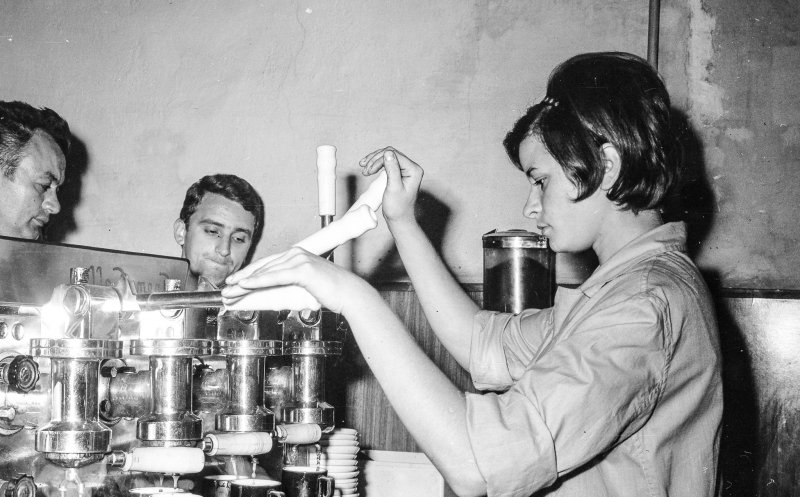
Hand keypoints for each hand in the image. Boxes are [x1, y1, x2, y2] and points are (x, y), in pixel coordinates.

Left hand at [222, 247, 364, 313]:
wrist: (349, 294)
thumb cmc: (331, 292)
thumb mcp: (305, 287)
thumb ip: (288, 285)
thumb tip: (269, 293)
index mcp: (297, 255)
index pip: (267, 264)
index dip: (249, 274)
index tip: (235, 282)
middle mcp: (296, 254)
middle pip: (263, 267)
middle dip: (242, 278)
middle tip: (226, 288)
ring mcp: (299, 259)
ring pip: (266, 272)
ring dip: (245, 282)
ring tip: (230, 290)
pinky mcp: (302, 269)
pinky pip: (275, 277)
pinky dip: (258, 281)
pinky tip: (245, 285)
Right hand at [359, 147, 422, 224]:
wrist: (399, 219)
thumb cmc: (398, 208)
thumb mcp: (394, 188)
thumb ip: (392, 170)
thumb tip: (388, 153)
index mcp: (413, 170)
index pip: (394, 155)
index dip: (379, 160)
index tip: (368, 171)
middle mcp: (411, 168)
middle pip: (390, 154)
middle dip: (375, 160)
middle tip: (364, 170)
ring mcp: (405, 170)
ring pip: (387, 157)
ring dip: (373, 161)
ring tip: (363, 169)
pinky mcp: (398, 173)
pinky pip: (386, 163)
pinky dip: (376, 165)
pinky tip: (367, 168)